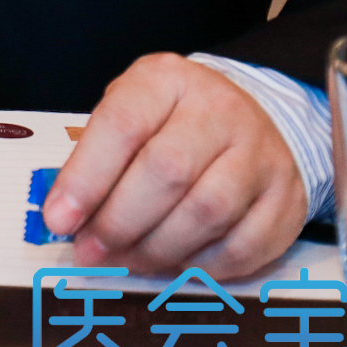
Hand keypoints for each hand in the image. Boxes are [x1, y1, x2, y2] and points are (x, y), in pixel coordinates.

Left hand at [42, 54, 307, 279]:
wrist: (256, 118)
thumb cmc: (173, 121)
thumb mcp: (129, 112)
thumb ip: (96, 156)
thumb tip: (65, 216)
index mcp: (167, 80)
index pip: (122, 125)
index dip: (86, 178)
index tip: (58, 218)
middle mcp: (220, 110)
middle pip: (167, 172)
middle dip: (119, 222)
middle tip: (91, 251)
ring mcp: (261, 155)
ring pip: (207, 213)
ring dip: (156, 249)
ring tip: (126, 260)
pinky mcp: (287, 199)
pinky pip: (244, 246)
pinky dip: (202, 266)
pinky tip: (175, 264)